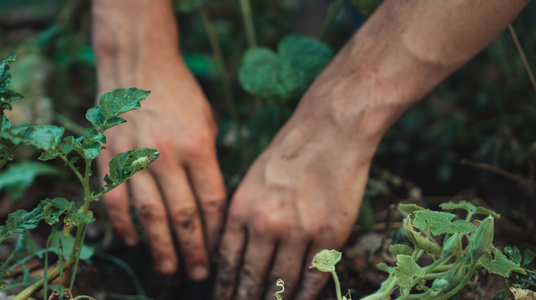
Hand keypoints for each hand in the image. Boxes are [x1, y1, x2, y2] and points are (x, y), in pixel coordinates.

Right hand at [95, 57, 225, 280]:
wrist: (137, 64)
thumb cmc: (179, 93)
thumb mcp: (206, 122)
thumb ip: (208, 162)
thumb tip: (211, 205)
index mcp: (197, 146)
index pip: (211, 201)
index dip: (216, 232)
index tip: (220, 252)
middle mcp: (166, 155)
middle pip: (183, 215)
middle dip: (193, 250)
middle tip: (198, 275)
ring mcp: (134, 157)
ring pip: (149, 215)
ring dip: (159, 246)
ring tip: (170, 268)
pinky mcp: (109, 157)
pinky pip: (115, 200)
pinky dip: (123, 225)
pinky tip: (133, 241)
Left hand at [213, 110, 372, 299]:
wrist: (329, 131)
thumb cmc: (288, 153)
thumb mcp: (251, 181)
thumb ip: (240, 218)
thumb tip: (231, 254)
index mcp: (242, 210)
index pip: (227, 262)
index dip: (225, 287)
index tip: (223, 299)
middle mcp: (266, 225)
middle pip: (252, 278)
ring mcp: (299, 232)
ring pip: (282, 282)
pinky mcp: (329, 235)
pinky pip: (314, 276)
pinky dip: (305, 294)